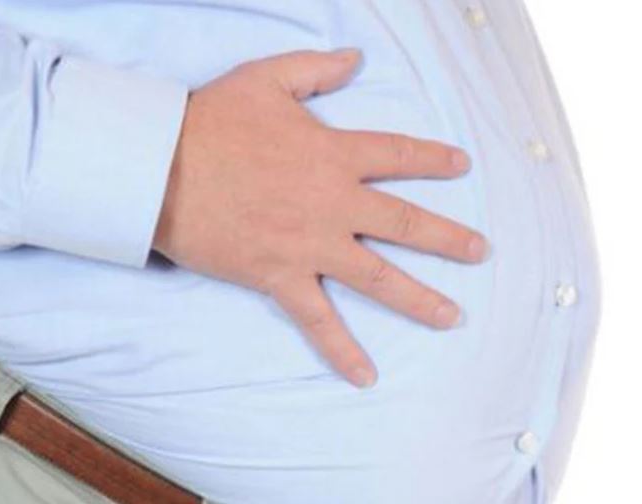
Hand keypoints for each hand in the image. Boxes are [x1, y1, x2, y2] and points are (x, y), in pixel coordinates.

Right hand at [153, 49, 488, 388]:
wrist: (161, 167)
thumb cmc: (211, 121)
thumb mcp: (266, 78)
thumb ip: (316, 68)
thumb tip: (356, 57)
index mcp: (334, 154)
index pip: (398, 155)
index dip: (433, 158)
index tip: (461, 166)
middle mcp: (334, 203)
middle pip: (405, 222)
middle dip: (447, 238)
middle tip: (479, 252)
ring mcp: (311, 245)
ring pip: (378, 277)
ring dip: (419, 299)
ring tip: (453, 318)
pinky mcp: (281, 277)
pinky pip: (318, 321)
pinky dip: (342, 350)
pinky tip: (367, 376)